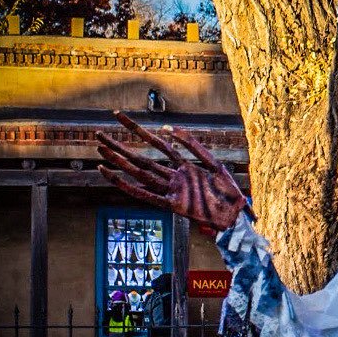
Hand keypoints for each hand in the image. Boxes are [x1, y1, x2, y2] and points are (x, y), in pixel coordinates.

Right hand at [95, 111, 249, 230]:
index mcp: (184, 168)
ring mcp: (172, 191)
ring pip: (140, 174)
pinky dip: (128, 186)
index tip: (122, 120)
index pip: (157, 144)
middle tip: (99, 134)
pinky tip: (112, 176)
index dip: (139, 131)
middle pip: (142, 159)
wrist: (238, 216)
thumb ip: (192, 145)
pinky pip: (146, 195)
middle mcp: (174, 179)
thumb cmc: (229, 192)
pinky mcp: (173, 205)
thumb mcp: (214, 163)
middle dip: (120, 147)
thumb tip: (167, 128)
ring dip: (120, 161)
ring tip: (100, 149)